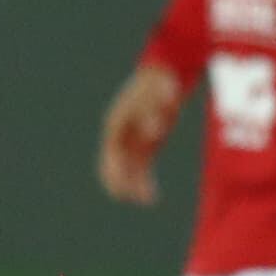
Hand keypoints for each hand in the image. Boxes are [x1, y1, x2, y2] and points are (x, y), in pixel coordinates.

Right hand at [95, 61, 184, 205]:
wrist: (164, 74)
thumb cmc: (160, 83)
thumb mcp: (158, 92)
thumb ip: (154, 111)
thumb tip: (152, 133)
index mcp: (118, 122)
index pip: (112, 150)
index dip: (113, 168)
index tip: (119, 184)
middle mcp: (120, 133)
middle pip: (114, 161)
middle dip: (119, 180)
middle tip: (124, 197)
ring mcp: (132, 138)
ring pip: (127, 167)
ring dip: (133, 184)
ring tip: (145, 201)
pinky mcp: (145, 143)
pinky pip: (141, 166)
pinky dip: (143, 180)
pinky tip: (151, 195)